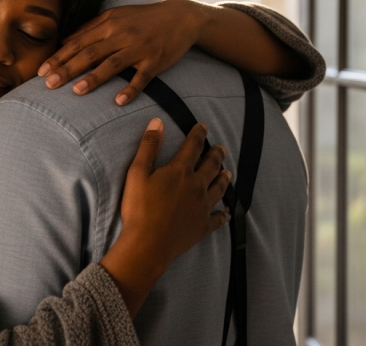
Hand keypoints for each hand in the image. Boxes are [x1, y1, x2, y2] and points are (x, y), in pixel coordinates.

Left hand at [38, 0, 203, 105]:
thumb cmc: (143, 18)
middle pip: (89, 53)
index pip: (77, 43)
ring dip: (93, 78)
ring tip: (76, 91)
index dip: (58, 57)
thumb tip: (64, 42)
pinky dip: (130, 89)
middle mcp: (121, 35)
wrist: (180, 17)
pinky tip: (118, 101)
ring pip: (112, 64)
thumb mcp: (115, 16)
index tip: (40, 71)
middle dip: (67, 69)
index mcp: (108, 24)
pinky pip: (141, 77)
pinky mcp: (155, 61)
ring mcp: (139, 48)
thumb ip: (90, 28)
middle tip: (48, 84)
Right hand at [99, 119, 231, 316]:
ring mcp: (202, 207)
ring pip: (219, 189)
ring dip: (224, 178)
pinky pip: (218, 219)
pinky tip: (227, 213)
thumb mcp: (137, 173)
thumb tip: (158, 122)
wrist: (148, 243)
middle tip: (221, 148)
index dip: (199, 134)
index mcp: (180, 171)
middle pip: (211, 166)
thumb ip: (149, 147)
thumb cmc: (139, 208)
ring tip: (228, 172)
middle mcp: (196, 186)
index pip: (193, 147)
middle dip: (216, 155)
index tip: (204, 126)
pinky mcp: (203, 226)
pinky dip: (224, 214)